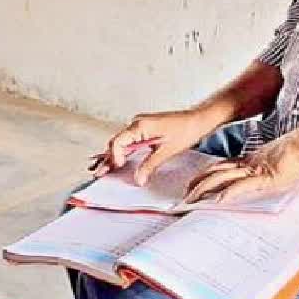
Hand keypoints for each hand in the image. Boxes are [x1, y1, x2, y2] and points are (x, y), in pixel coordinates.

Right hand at [92, 109, 216, 184]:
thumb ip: (149, 165)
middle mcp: (137, 123)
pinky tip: (118, 160)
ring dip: (114, 156)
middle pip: (117, 142)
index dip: (114, 156)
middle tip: (99, 173)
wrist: (198, 120)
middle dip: (108, 158)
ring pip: (122, 142)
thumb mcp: (167, 151)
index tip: (117, 167)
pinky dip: (123, 152)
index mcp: (140, 125)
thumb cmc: (186, 130)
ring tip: (103, 169)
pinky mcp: (145, 129)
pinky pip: (130, 141)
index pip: (118, 141)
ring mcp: (140, 125)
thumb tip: (138, 178)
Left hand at [184, 126, 298, 203]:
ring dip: (206, 189)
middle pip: (217, 172)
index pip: (224, 168)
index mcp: (252, 162)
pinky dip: (230, 193)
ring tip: (192, 198)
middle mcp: (250, 165)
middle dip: (199, 183)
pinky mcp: (265, 176)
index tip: (195, 183)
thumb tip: (270, 177)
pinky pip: (243, 185)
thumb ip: (270, 171)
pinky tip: (218, 199)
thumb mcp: (281, 165)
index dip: (208, 175)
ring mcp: (256, 170)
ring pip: (224, 178)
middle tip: (185, 193)